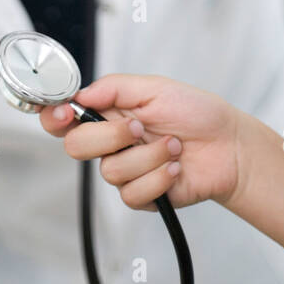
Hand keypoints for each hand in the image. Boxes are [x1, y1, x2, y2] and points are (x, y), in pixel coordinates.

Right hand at [38, 74, 244, 210]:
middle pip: (76, 147)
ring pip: (110, 171)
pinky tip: (176, 167)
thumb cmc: (196, 113)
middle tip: (139, 128)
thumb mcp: (155, 88)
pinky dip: (159, 177)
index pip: (66, 119)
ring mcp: (126, 171)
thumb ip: (114, 88)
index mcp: (109, 113)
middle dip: (109, 136)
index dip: (55, 117)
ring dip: (148, 156)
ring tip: (174, 146)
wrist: (229, 147)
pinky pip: (132, 194)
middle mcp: (112, 143)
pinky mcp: (142, 196)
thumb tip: (81, 94)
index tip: (65, 113)